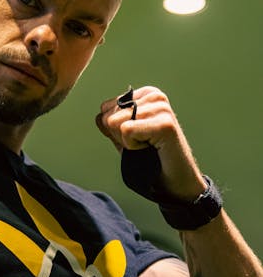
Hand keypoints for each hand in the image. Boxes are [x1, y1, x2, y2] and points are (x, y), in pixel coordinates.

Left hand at [95, 86, 205, 200]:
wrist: (176, 182)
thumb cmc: (152, 160)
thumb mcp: (126, 139)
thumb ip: (111, 126)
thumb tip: (99, 116)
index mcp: (146, 95)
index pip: (105, 107)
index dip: (114, 130)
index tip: (136, 138)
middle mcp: (154, 96)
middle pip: (109, 116)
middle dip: (119, 137)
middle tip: (143, 145)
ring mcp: (161, 108)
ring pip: (115, 123)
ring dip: (128, 143)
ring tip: (148, 146)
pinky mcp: (165, 123)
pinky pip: (127, 130)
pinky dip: (133, 146)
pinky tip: (151, 148)